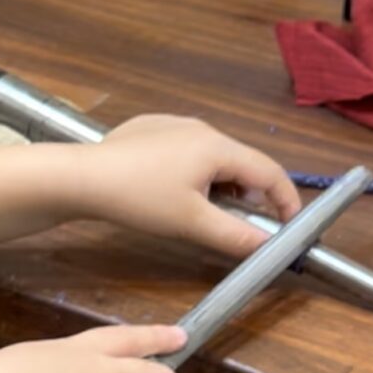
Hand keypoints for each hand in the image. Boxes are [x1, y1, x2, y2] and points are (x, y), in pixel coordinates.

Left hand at [67, 115, 301, 258]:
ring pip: (212, 157)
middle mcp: (201, 128)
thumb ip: (234, 235)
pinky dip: (193, 173)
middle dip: (250, 195)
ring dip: (220, 185)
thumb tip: (268, 248)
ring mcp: (173, 125)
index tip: (290, 225)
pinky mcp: (148, 130)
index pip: (270, 172)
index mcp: (218, 147)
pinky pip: (184, 151)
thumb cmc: (139, 199)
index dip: (286, 201)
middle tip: (243, 225)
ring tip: (205, 212)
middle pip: (241, 162)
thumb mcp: (191, 223)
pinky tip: (170, 193)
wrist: (81, 178)